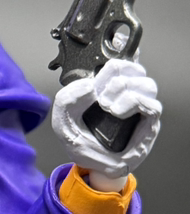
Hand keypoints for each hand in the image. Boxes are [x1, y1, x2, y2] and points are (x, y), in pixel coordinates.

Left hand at [52, 58, 161, 185]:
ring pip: (145, 82)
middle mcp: (125, 92)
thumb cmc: (82, 143)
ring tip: (107, 107)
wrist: (94, 168)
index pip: (119, 58)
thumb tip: (89, 85)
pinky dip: (133, 103)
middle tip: (98, 97)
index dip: (118, 46)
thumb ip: (65, 101)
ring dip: (122, 90)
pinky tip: (117, 112)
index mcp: (105, 86)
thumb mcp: (62, 123)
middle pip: (131, 67)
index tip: (105, 52)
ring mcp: (139, 105)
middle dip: (112, 76)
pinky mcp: (149, 121)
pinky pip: (151, 103)